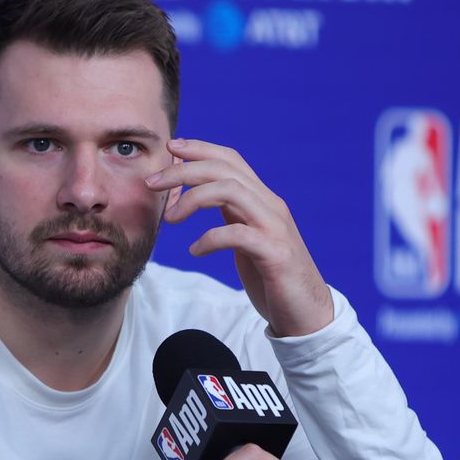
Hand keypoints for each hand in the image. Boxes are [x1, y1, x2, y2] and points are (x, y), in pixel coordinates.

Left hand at [145, 138, 333, 336]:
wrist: (306, 312)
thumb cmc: (272, 276)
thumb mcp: (247, 236)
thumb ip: (230, 213)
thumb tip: (199, 195)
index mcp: (262, 200)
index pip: (231, 160)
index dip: (200, 149)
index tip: (170, 147)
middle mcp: (270, 206)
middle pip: (225, 171)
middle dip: (184, 171)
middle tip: (152, 183)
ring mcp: (275, 229)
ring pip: (231, 192)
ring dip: (193, 198)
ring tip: (170, 218)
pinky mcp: (275, 255)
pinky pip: (238, 235)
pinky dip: (211, 238)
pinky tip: (195, 250)